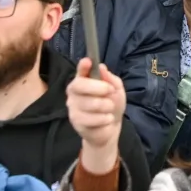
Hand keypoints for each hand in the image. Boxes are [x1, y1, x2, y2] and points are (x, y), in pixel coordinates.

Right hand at [67, 58, 125, 175]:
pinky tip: (105, 120)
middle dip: (99, 87)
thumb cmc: (111, 105)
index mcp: (83, 80)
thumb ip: (111, 79)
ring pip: (90, 103)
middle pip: (80, 85)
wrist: (109, 128)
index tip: (88, 61)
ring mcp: (73, 107)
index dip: (83, 66)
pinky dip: (105, 119)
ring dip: (106, 106)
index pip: (80, 71)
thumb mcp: (116, 90)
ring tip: (109, 109)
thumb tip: (102, 67)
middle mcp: (74, 92)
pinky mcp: (76, 121)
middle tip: (110, 91)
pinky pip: (93, 119)